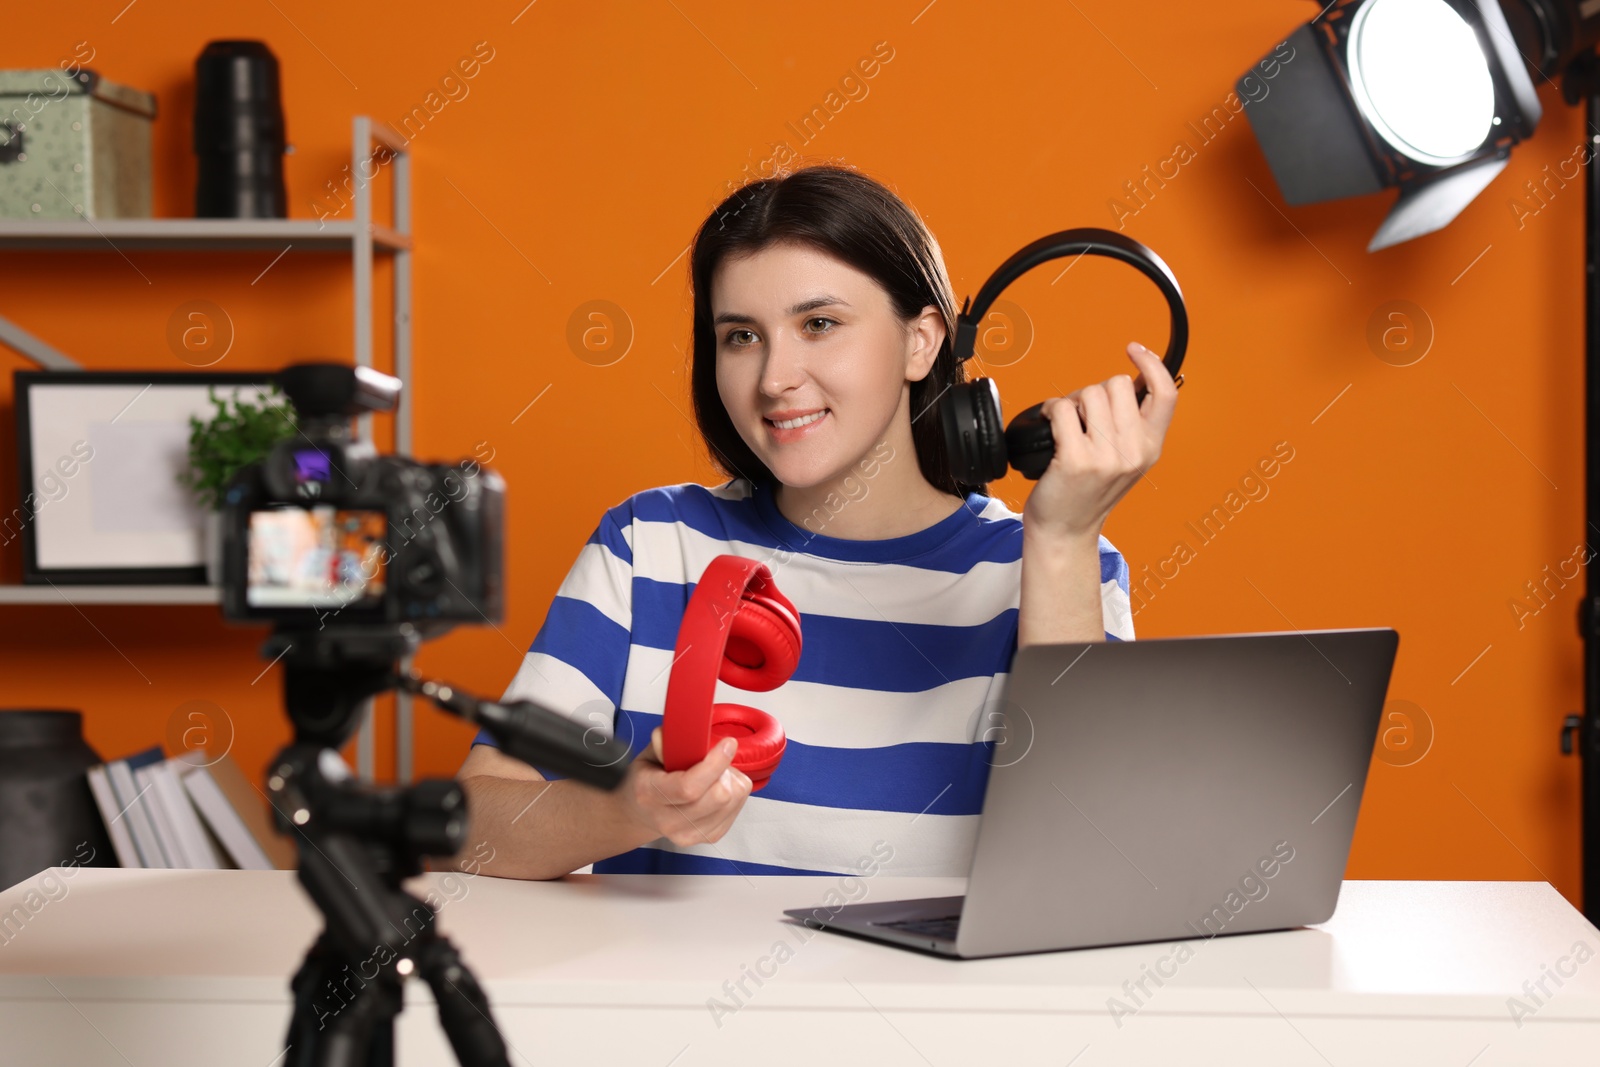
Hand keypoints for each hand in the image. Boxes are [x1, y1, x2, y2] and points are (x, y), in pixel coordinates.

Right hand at [619, 727, 751, 846]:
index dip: (714, 764)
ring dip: (731, 780)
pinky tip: (717, 787)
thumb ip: (666, 742)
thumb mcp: (649, 754)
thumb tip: (686, 733)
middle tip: (715, 757)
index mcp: (650, 794)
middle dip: (724, 769)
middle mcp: (669, 821)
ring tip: (714, 774)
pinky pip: (737, 809)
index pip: (689, 787)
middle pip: (718, 796)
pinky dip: (734, 793)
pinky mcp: (709, 837)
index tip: (728, 743)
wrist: (641, 813)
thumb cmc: (648, 778)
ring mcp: (689, 834)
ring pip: (732, 801)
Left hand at [1023, 341, 1178, 540]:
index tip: (1134, 350)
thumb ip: (1132, 425)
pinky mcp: (1076, 460)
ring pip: (1089, 394)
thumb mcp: (1126, 461)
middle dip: (1094, 392)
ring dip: (1071, 402)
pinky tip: (1049, 426)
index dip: (1152, 364)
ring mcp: (1106, 457)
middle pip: (1117, 384)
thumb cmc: (1087, 493)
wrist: (1065, 531)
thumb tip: (1131, 381)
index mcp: (1151, 447)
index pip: (1167, 393)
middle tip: (1082, 416)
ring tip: (1066, 425)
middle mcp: (1134, 451)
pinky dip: (1050, 410)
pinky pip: (1062, 409)